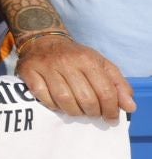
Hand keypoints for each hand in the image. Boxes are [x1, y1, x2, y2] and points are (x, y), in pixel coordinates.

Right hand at [16, 35, 135, 120]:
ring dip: (74, 112)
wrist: (43, 41)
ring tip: (78, 112)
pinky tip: (59, 105)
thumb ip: (118, 84)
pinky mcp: (29, 71)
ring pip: (64, 100)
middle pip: (85, 98)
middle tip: (93, 115)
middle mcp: (67, 61)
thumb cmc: (76, 58)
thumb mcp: (101, 64)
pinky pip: (42, 96)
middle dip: (92, 112)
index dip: (111, 109)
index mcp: (88, 59)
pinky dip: (53, 105)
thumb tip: (129, 106)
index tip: (111, 118)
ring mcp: (46, 66)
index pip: (105, 91)